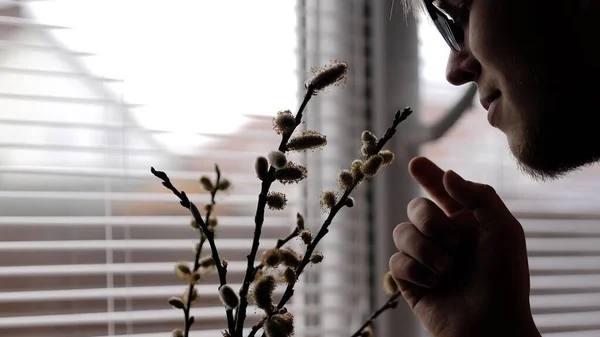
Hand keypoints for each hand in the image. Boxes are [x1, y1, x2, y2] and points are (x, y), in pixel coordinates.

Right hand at [389, 157, 540, 336]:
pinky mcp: (409, 280)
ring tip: (447, 270)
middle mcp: (442, 236)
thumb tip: (447, 175)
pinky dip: (416, 271)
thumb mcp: (504, 229)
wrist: (491, 324)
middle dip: (430, 221)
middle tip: (453, 242)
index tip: (415, 163)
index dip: (428, 175)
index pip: (441, 191)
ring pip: (401, 232)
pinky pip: (397, 261)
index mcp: (465, 222)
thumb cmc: (505, 278)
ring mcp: (424, 257)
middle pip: (416, 208)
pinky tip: (435, 284)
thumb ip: (478, 195)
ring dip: (425, 250)